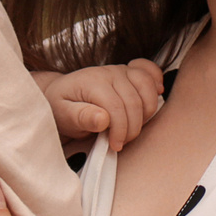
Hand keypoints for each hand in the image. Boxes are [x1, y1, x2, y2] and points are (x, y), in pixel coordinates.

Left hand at [36, 59, 165, 149]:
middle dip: (132, 128)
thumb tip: (102, 119)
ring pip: (147, 88)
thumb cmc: (61, 108)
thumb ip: (80, 117)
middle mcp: (109, 72)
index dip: (120, 130)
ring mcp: (120, 70)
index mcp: (92, 82)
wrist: (59, 95)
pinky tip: (156, 94)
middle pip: (134, 102)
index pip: (117, 108)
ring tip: (133, 127)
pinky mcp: (128, 72)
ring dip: (146, 112)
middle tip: (122, 142)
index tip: (115, 145)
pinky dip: (156, 82)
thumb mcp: (63, 116)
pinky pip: (150, 71)